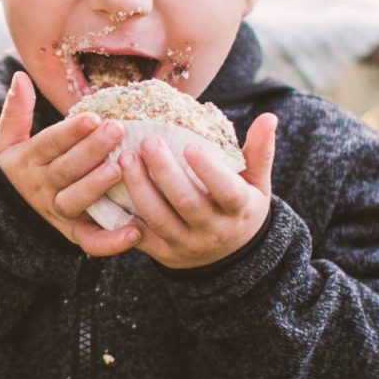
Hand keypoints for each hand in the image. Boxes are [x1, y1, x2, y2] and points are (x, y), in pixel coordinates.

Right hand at [0, 71, 141, 256]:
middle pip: (65, 170)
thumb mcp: (7, 141)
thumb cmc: (16, 169)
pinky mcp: (71, 235)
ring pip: (75, 201)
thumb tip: (20, 76)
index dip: (69, 132)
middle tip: (117, 129)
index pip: (48, 144)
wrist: (1, 216)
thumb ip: (16, 112)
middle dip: (91, 150)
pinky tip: (135, 230)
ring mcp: (56, 213)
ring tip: (120, 168)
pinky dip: (110, 241)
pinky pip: (89, 241)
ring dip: (96, 186)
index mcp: (28, 161)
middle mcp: (42, 188)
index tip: (92, 115)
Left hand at [116, 113, 276, 269]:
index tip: (190, 145)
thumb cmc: (241, 210)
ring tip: (125, 158)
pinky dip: (121, 214)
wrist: (230, 261)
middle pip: (186, 202)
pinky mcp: (162, 253)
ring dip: (139, 188)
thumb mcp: (256, 185)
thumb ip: (259, 152)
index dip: (209, 171)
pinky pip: (138, 236)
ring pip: (158, 218)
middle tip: (147, 141)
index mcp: (238, 210)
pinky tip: (109, 187)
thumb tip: (269, 117)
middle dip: (164, 172)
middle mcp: (212, 230)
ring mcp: (185, 244)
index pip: (227, 192)